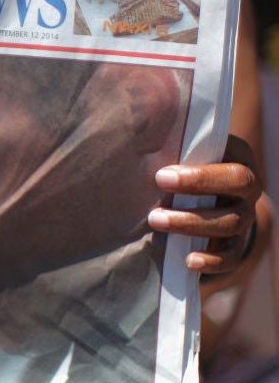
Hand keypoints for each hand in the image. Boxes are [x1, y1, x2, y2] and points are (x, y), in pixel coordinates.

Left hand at [148, 135, 262, 275]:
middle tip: (157, 199)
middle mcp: (248, 188)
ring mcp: (245, 217)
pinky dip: (213, 261)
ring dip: (192, 224)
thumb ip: (170, 142)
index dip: (200, 175)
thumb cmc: (183, 162)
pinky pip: (232, 256)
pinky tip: (189, 262)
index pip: (232, 167)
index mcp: (239, 158)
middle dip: (198, 193)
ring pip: (230, 223)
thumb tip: (134, 121)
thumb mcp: (181, 149)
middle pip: (239, 189)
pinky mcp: (235, 245)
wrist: (202, 193)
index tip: (161, 176)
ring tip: (156, 221)